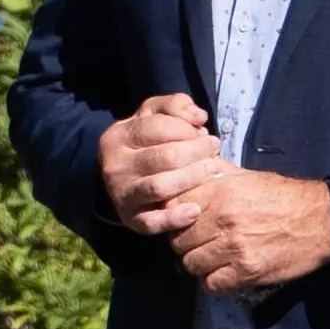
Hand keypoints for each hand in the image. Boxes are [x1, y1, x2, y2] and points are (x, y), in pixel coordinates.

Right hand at [98, 97, 224, 229]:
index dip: (186, 128)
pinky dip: (176, 218)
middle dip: (196, 152)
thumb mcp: (153, 115)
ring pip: (160, 187)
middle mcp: (115, 166)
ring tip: (212, 170)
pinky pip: (153, 223)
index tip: (203, 132)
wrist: (121, 177)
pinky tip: (195, 210)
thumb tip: (199, 116)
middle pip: (163, 157)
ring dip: (192, 178)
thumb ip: (175, 106)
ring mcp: (122, 194)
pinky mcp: (131, 220)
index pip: (157, 127)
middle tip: (214, 149)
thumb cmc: (145, 141)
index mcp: (118, 136)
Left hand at [167, 170, 329, 295]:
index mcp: (220, 190)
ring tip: (211, 257)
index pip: (173, 208)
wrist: (322, 220)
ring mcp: (234, 247)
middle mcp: (223, 218)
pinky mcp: (247, 271)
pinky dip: (214, 281)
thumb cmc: (282, 196)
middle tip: (198, 242)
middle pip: (178, 239)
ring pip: (190, 263)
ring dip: (198, 263)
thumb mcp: (246, 176)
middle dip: (184, 242)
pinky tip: (224, 272)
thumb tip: (188, 166)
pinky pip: (211, 284)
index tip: (183, 221)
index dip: (174, 216)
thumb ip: (214, 173)